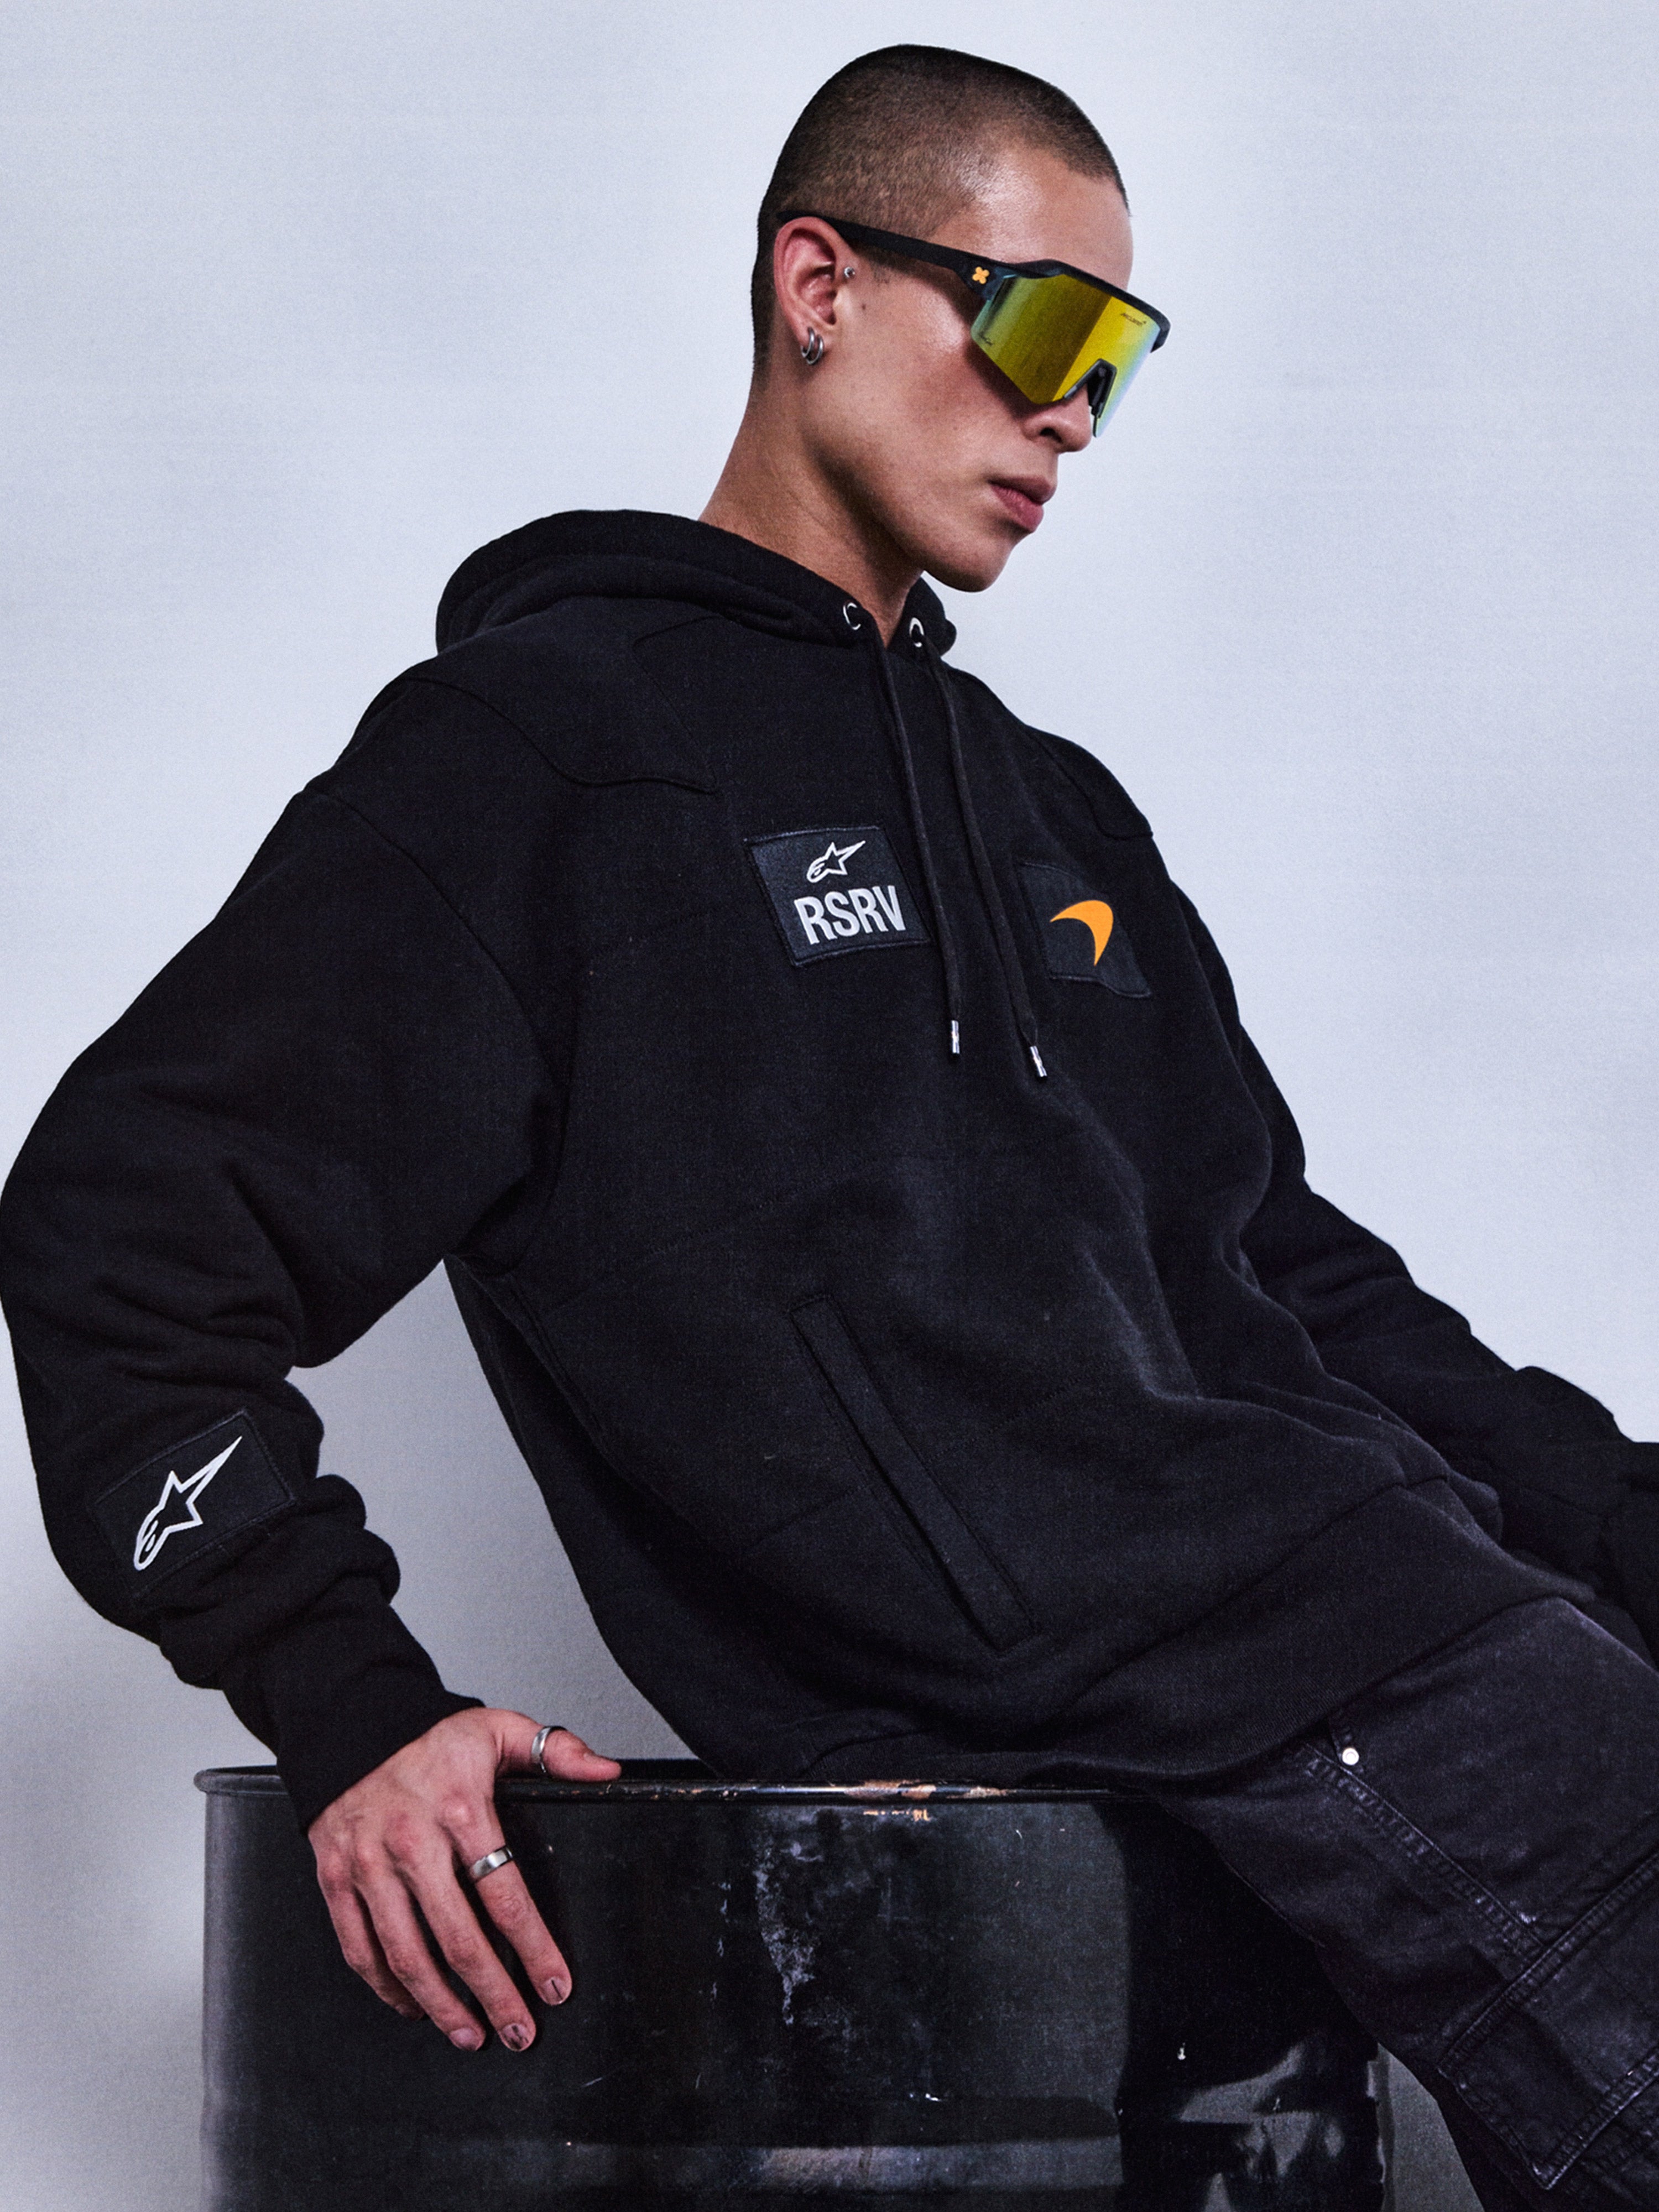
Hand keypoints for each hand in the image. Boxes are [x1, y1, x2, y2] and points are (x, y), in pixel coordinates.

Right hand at [308, 1707, 620, 2050]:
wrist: (350, 1722)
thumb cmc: (431, 1737)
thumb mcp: (498, 1729)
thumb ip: (556, 1751)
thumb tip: (607, 1773)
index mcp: (460, 1808)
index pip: (506, 1895)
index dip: (534, 1949)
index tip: (556, 1986)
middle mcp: (411, 1842)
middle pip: (458, 1938)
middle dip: (494, 1994)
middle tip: (520, 2030)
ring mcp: (367, 1865)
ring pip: (405, 1955)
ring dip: (441, 2005)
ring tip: (472, 2035)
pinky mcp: (334, 1879)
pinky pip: (359, 1948)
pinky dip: (386, 1988)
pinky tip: (413, 2006)